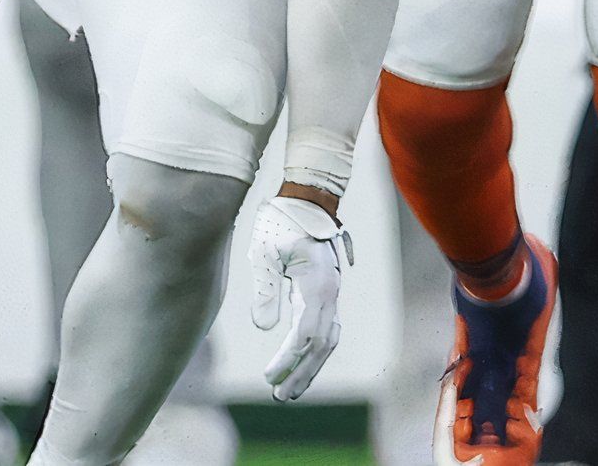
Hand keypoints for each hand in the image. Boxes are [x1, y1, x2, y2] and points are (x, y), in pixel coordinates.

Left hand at [248, 192, 349, 400]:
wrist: (304, 202)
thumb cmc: (279, 223)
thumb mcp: (264, 252)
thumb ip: (265, 288)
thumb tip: (264, 328)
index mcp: (318, 285)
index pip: (306, 334)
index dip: (288, 359)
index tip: (268, 377)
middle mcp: (331, 294)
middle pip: (321, 345)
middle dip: (301, 372)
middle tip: (280, 396)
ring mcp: (332, 295)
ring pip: (328, 341)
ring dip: (310, 367)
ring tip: (289, 389)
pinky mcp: (327, 294)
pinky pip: (327, 330)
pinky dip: (316, 351)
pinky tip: (302, 364)